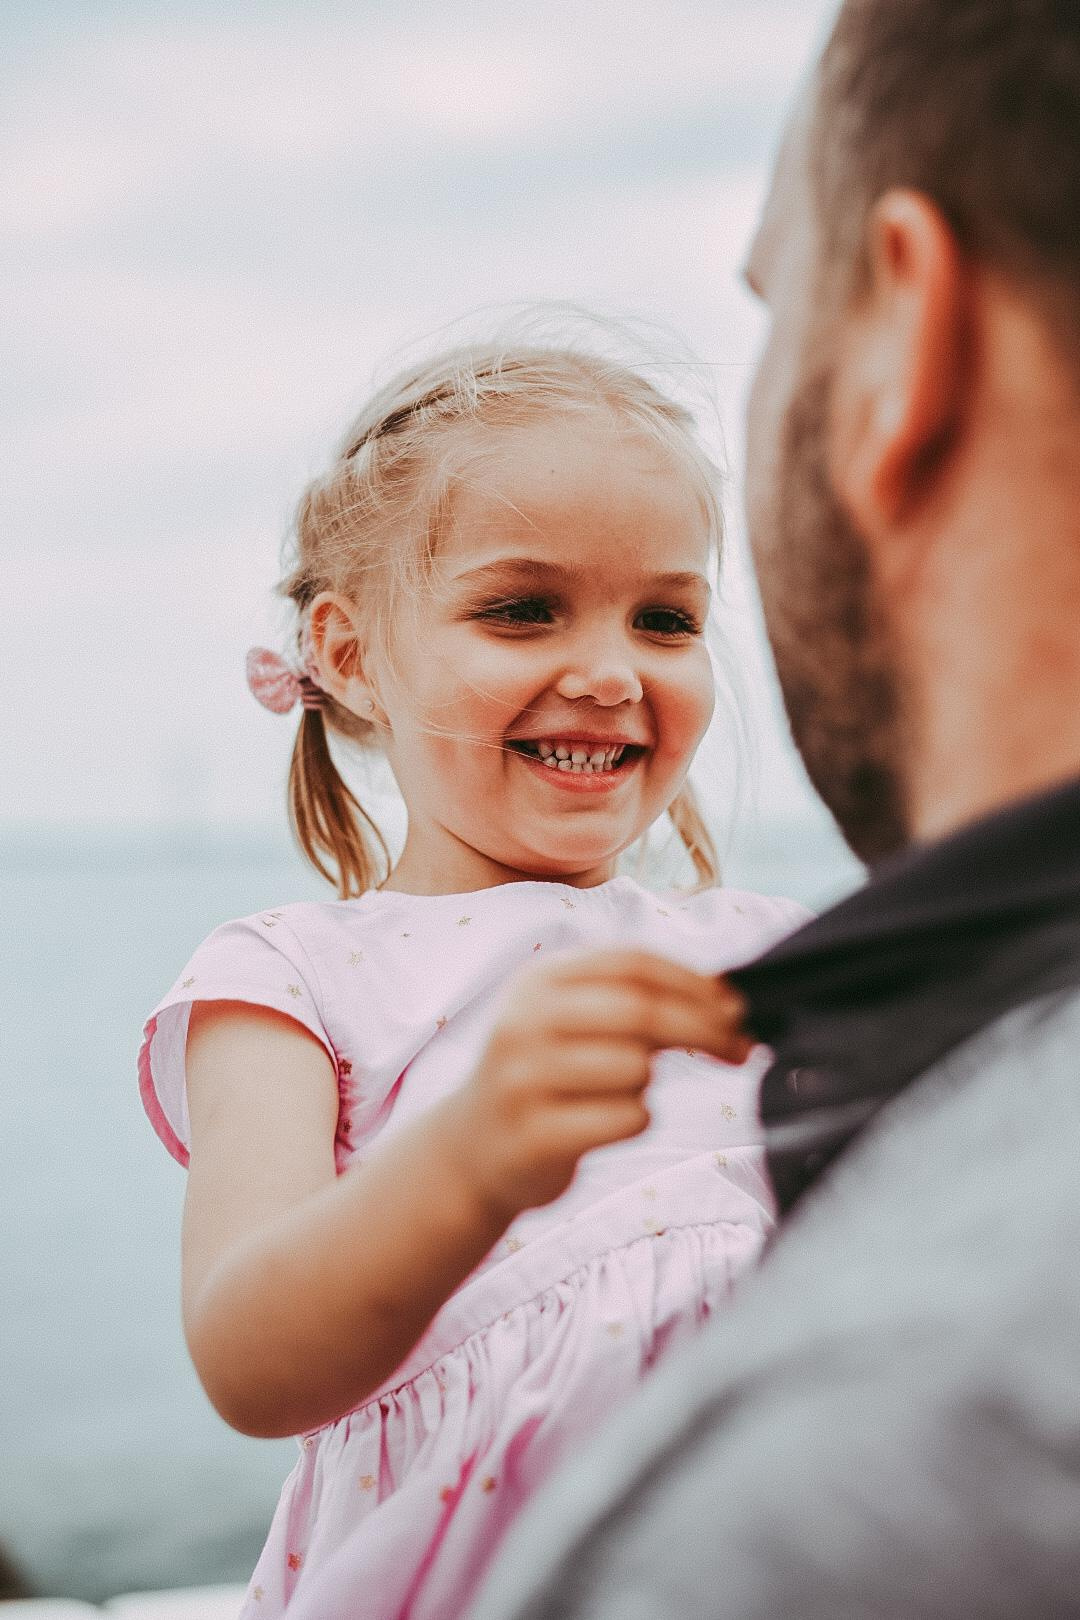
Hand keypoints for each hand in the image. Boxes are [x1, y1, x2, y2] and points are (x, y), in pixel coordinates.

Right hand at [443, 949, 752, 1222]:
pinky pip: (626, 1118)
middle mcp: (524, 1022)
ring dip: (649, 1083)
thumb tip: (722, 998)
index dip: (693, 981)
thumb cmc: (544, 1077)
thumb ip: (628, 999)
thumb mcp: (567, 1019)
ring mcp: (523, 1080)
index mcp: (538, 981)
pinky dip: (635, 1119)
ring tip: (617, 1092)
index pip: (631, 963)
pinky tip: (603, 1123)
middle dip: (703, 1027)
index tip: (735, 1005)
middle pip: (640, 1010)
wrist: (471, 1150)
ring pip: (635, 1067)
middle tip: (738, 1047)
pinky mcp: (534, 1136)